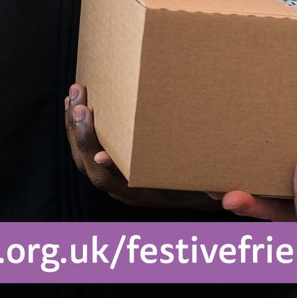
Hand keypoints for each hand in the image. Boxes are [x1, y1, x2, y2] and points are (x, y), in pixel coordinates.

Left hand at [64, 82, 218, 209]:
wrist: (199, 199)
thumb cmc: (206, 186)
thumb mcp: (212, 188)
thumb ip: (215, 194)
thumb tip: (224, 195)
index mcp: (146, 196)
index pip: (121, 185)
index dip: (109, 170)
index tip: (100, 154)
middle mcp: (126, 193)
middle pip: (92, 169)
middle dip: (82, 136)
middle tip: (79, 103)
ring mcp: (116, 183)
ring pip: (84, 162)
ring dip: (75, 131)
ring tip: (72, 99)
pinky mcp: (114, 170)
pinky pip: (86, 155)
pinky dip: (79, 133)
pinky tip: (78, 109)